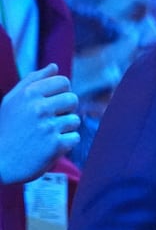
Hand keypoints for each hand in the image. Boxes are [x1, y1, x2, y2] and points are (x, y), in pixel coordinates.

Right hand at [0, 64, 79, 184]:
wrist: (0, 162)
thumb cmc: (7, 128)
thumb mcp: (12, 101)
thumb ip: (33, 81)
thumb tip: (54, 67)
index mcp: (29, 93)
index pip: (63, 82)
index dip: (60, 93)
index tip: (50, 103)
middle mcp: (39, 108)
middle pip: (73, 99)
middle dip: (65, 110)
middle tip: (49, 120)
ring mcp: (48, 126)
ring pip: (75, 120)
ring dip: (64, 128)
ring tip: (46, 134)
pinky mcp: (56, 145)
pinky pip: (75, 138)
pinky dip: (65, 143)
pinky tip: (49, 146)